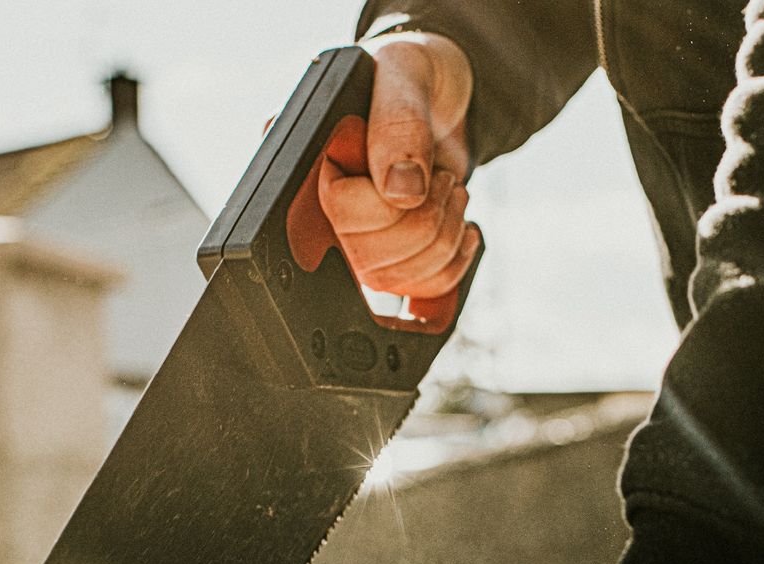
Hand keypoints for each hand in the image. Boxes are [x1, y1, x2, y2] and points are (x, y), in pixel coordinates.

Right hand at [320, 31, 480, 297]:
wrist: (438, 93)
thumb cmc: (410, 73)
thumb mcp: (403, 75)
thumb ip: (398, 124)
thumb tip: (402, 192)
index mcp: (305, 158)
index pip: (338, 211)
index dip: (387, 197)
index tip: (416, 164)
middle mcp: (317, 206)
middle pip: (367, 259)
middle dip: (424, 220)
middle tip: (440, 177)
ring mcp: (349, 238)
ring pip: (393, 279)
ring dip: (442, 237)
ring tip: (450, 191)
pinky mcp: (385, 257)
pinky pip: (417, 289)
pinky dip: (452, 261)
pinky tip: (458, 224)